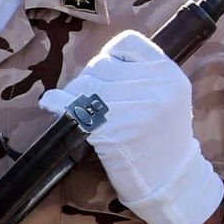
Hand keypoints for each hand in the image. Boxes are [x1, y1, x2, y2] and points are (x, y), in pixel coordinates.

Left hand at [37, 30, 222, 223]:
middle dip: (87, 80)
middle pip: (100, 65)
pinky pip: (72, 107)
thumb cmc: (163, 138)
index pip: (127, 43)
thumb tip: (98, 64)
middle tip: (87, 99)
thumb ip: (142, 75)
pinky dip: (56, 103)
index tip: (104, 74)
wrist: (171, 180)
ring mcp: (134, 108)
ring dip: (72, 95)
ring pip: (84, 85)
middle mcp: (154, 86)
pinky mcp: (113, 130)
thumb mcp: (167, 97)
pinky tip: (52, 105)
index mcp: (168, 73)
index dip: (109, 55)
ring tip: (75, 107)